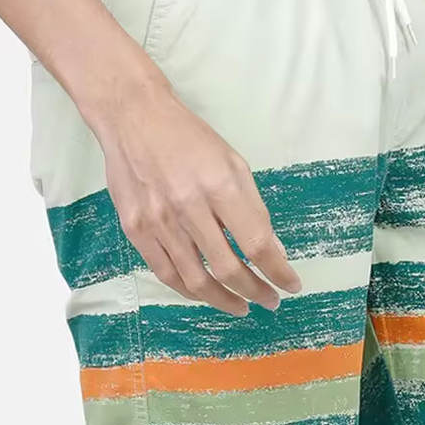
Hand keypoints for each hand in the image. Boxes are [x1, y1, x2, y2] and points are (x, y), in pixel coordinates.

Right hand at [90, 76, 302, 315]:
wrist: (133, 117)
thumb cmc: (188, 138)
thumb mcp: (232, 162)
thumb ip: (253, 207)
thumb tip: (272, 249)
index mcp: (219, 186)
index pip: (256, 244)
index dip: (278, 272)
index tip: (291, 285)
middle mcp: (189, 207)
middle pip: (228, 269)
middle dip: (256, 292)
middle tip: (269, 301)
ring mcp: (158, 221)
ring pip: (195, 281)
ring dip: (224, 300)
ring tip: (241, 306)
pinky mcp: (135, 229)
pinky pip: (166, 273)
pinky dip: (189, 290)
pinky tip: (205, 294)